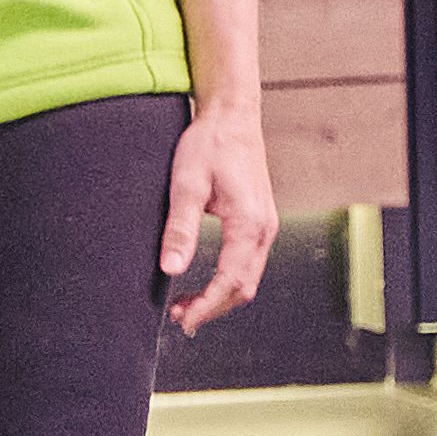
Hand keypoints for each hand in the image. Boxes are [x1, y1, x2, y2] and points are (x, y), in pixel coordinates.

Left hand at [160, 107, 278, 335]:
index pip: (229, 280)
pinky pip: (248, 263)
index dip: (206, 306)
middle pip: (243, 287)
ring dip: (219, 296)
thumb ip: (180, 228)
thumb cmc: (209, 144)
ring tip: (185, 305)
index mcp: (248, 223)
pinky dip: (228, 280)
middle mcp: (264, 229)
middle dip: (212, 307)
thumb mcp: (186, 184)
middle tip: (178, 317)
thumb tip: (171, 269)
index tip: (182, 320)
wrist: (232, 115)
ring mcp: (265, 226)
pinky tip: (203, 282)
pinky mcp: (259, 221)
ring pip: (248, 278)